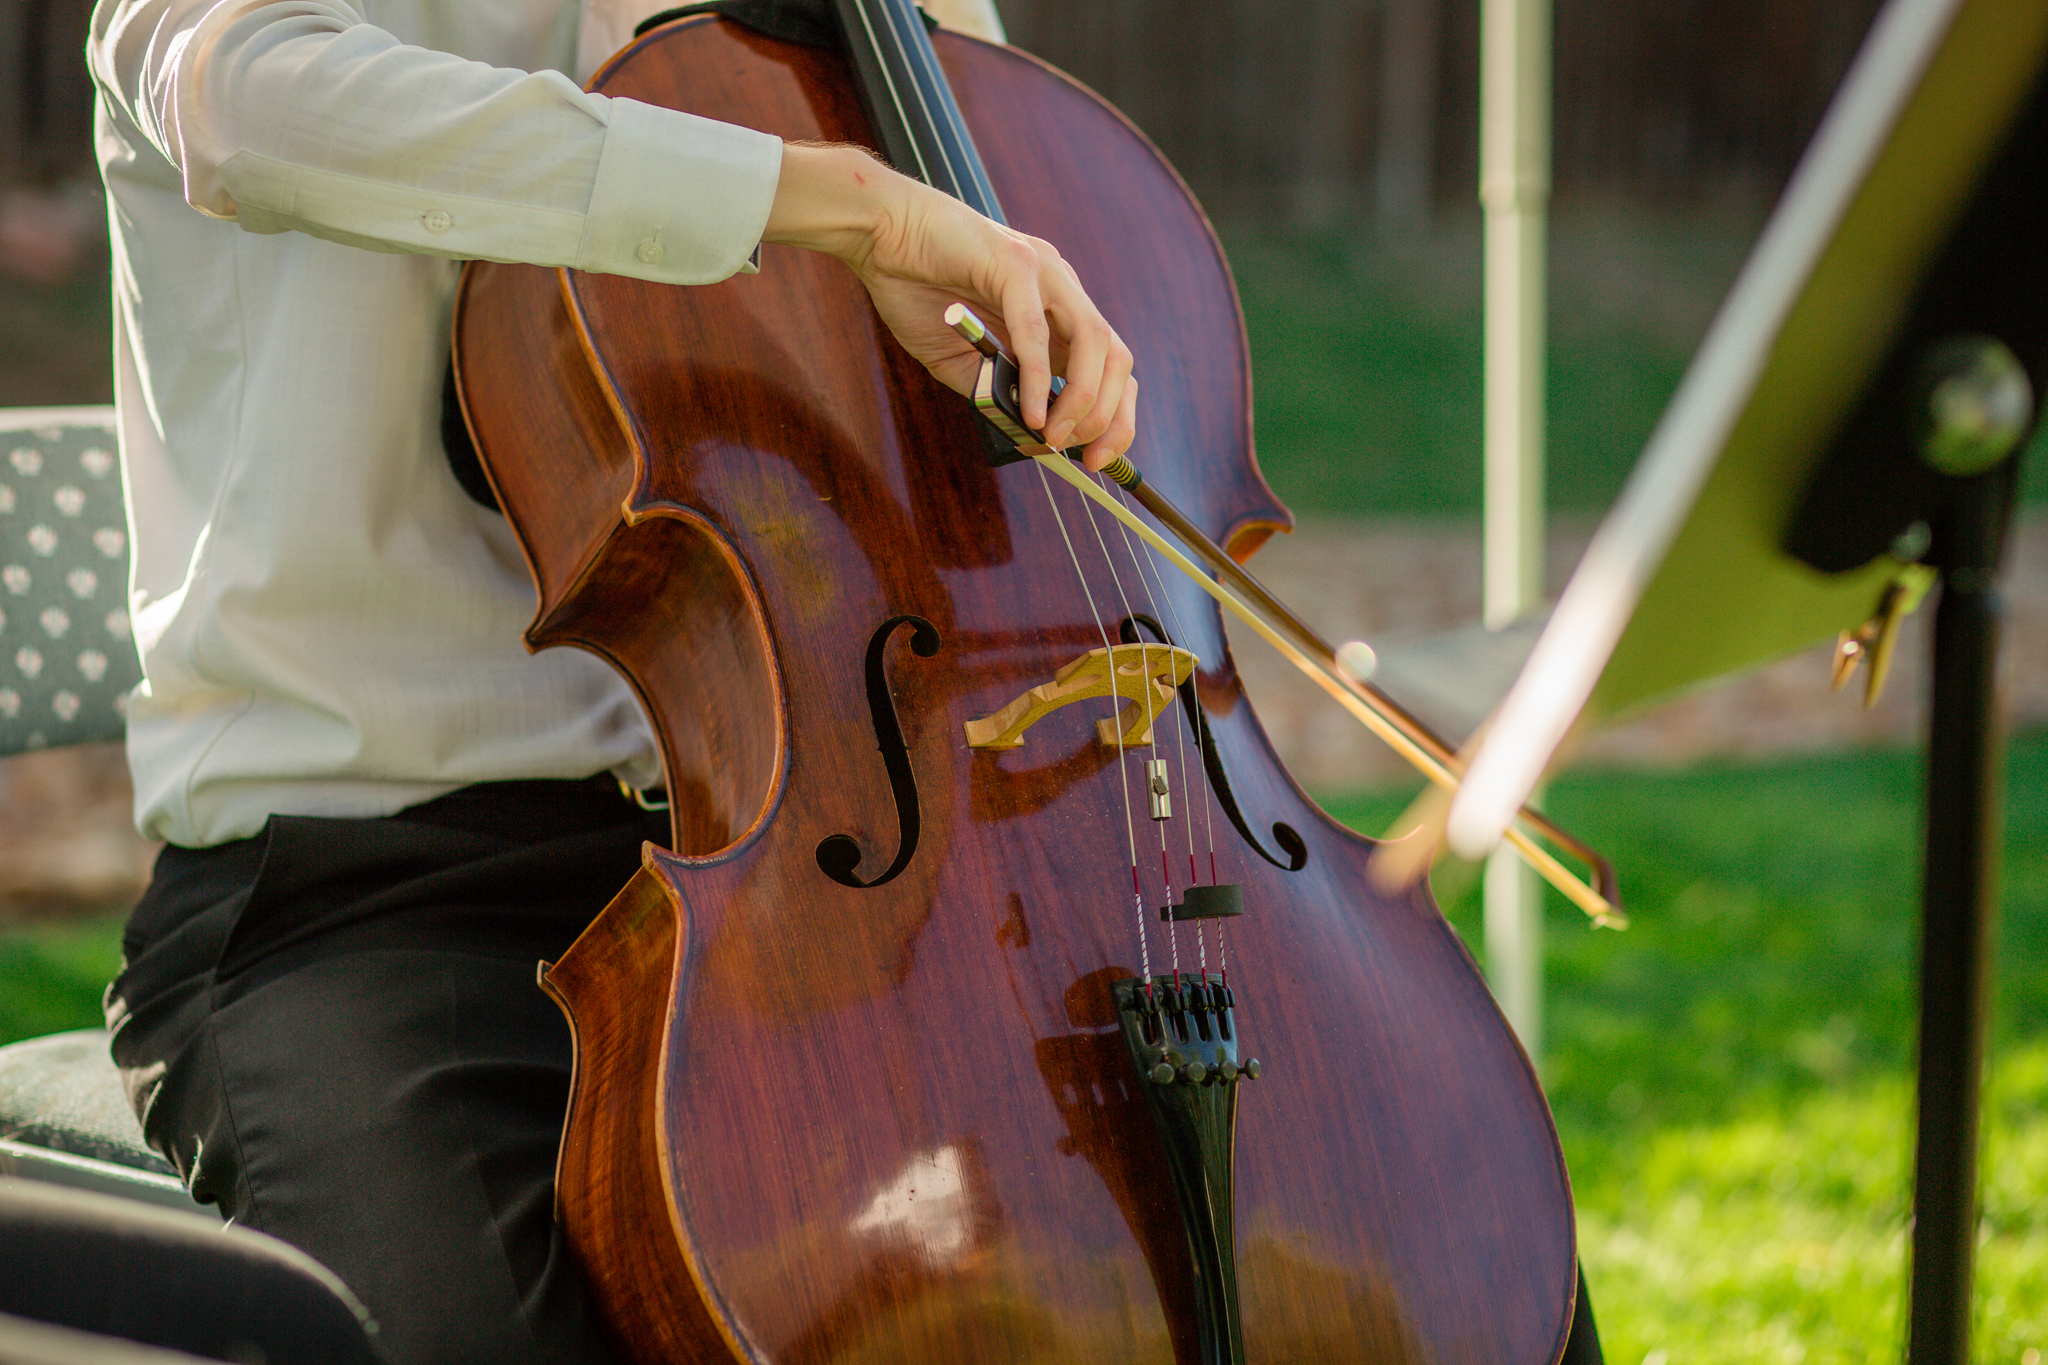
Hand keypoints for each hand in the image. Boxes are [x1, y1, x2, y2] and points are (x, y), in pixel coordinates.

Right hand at [763, 143, 1135, 469]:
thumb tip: (1029, 437)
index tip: (1097, 458)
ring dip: (1081, 400)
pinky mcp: (1013, 262)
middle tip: (1084, 457)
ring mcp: (1043, 271)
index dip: (1114, 416)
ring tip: (1054, 437)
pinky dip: (1037, 377)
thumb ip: (996, 393)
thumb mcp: (961, 360)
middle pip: (1117, 357)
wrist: (877, 234)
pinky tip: (1031, 414)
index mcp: (1057, 308)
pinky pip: (1036, 329)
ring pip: (1092, 341)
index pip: (1110, 366)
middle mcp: (1062, 287)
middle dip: (1109, 416)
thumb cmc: (914, 289)